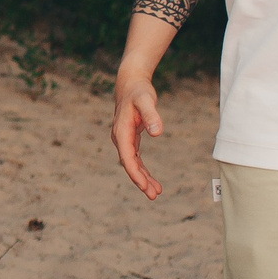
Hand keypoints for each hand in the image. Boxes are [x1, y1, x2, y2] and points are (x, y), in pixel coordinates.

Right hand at [111, 68, 165, 199]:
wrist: (130, 83)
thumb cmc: (139, 91)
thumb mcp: (146, 100)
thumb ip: (151, 115)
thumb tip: (157, 132)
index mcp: (121, 132)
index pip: (127, 157)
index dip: (135, 173)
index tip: (144, 187)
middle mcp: (120, 138)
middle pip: (129, 164)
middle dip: (141, 180)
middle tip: (154, 195)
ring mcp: (124, 139)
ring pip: (132, 163)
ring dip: (142, 178)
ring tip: (156, 192)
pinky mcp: (130, 138)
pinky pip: (135, 158)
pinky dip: (142, 169)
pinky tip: (151, 179)